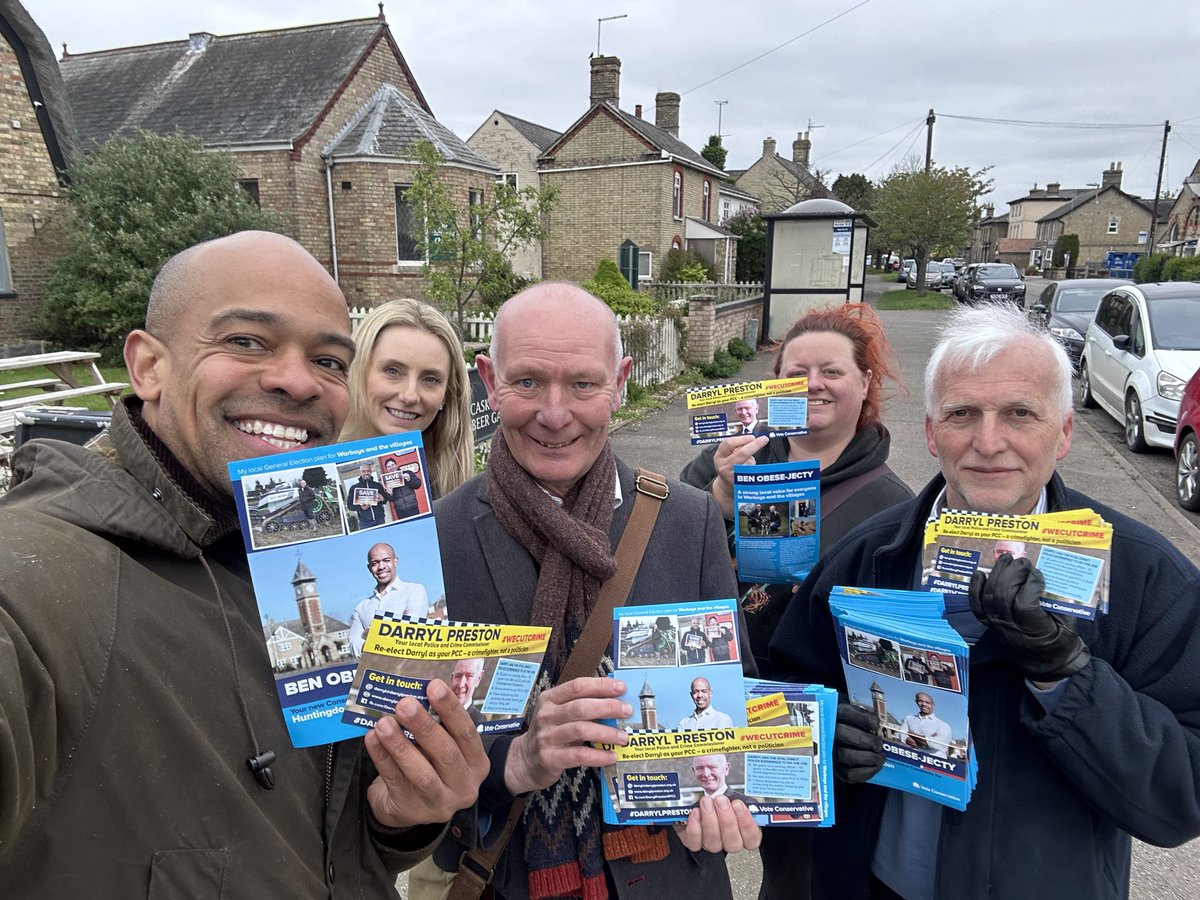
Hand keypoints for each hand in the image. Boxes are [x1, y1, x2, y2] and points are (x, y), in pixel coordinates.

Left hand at [364, 679, 489, 827]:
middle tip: (404, 703)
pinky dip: (382, 757)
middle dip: (424, 726)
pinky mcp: (411, 810)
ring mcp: (439, 802)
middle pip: (446, 753)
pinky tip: (372, 739)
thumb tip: (417, 692)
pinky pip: (394, 780)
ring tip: (383, 723)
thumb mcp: (444, 748)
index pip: (466, 733)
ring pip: (421, 773)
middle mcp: (464, 785)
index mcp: (476, 763)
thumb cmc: (430, 766)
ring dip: (400, 745)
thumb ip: (438, 727)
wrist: (410, 806)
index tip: (434, 686)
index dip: (451, 709)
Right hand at [504, 678, 630, 795]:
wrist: (523, 761)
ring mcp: (546, 737)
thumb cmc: (550, 734)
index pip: (577, 686)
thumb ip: (581, 706)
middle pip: (581, 706)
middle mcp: (546, 715)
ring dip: (606, 733)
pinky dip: (598, 756)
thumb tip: (616, 702)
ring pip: (581, 730)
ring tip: (623, 737)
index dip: (601, 685)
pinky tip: (611, 756)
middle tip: (627, 711)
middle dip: (608, 707)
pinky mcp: (550, 758)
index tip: (621, 688)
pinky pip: (579, 755)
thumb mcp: (559, 714)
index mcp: (550, 699)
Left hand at [675, 795, 760, 853]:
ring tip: (707, 802)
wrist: (703, 802)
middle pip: (732, 844)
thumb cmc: (722, 801)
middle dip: (727, 820)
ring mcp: (712, 845)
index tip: (738, 805)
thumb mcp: (733, 796)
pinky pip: (694, 843)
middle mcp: (729, 842)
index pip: (752, 840)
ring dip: (710, 820)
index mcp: (745, 833)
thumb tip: (738, 797)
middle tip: (721, 801)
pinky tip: (696, 812)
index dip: (746, 824)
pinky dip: (694, 827)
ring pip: (713, 843)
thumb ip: (738, 799)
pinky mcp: (695, 843)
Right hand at [709, 435, 768, 517]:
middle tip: (764, 439)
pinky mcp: (740, 483)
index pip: (729, 444)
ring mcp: (731, 475)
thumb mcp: (727, 455)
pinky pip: (752, 471)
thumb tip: (752, 439)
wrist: (725, 485)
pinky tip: (748, 470)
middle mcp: (723, 466)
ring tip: (746, 463)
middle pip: (742, 453)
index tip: (752, 437)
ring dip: (752, 459)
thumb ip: (737, 446)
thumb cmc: (729, 466)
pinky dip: (753, 468)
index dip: (742, 439)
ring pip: (749, 462)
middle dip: (755, 445)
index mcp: (719, 456)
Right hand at [834, 702, 883, 783]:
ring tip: (880, 757)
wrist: (838, 745)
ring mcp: (829, 752)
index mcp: (834, 716)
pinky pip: (848, 774)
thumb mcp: (854, 716)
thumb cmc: (851, 728)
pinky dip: (866, 772)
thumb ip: (863, 716)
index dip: (862, 718)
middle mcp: (827, 733)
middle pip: (842, 733)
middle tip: (879, 744)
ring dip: (868, 757)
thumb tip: (876, 721)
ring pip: (844, 755)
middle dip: (866, 740)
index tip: (876, 724)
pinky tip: (875, 767)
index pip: (844, 712)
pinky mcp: (834, 769)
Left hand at [969, 554, 1090, 680]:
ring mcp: (997, 626)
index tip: (1038, 574)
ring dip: (996, 574)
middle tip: (1023, 562)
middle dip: (1012, 574)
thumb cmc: (1061, 641)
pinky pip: (976, 605)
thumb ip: (1059, 603)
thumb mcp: (1068, 624)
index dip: (1030, 585)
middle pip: (1003, 596)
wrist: (1047, 663)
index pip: (1024, 604)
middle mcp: (1010, 628)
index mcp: (1034, 630)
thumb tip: (1047, 577)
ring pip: (989, 597)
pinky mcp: (989, 623)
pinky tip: (979, 574)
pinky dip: (975, 588)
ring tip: (1006, 559)